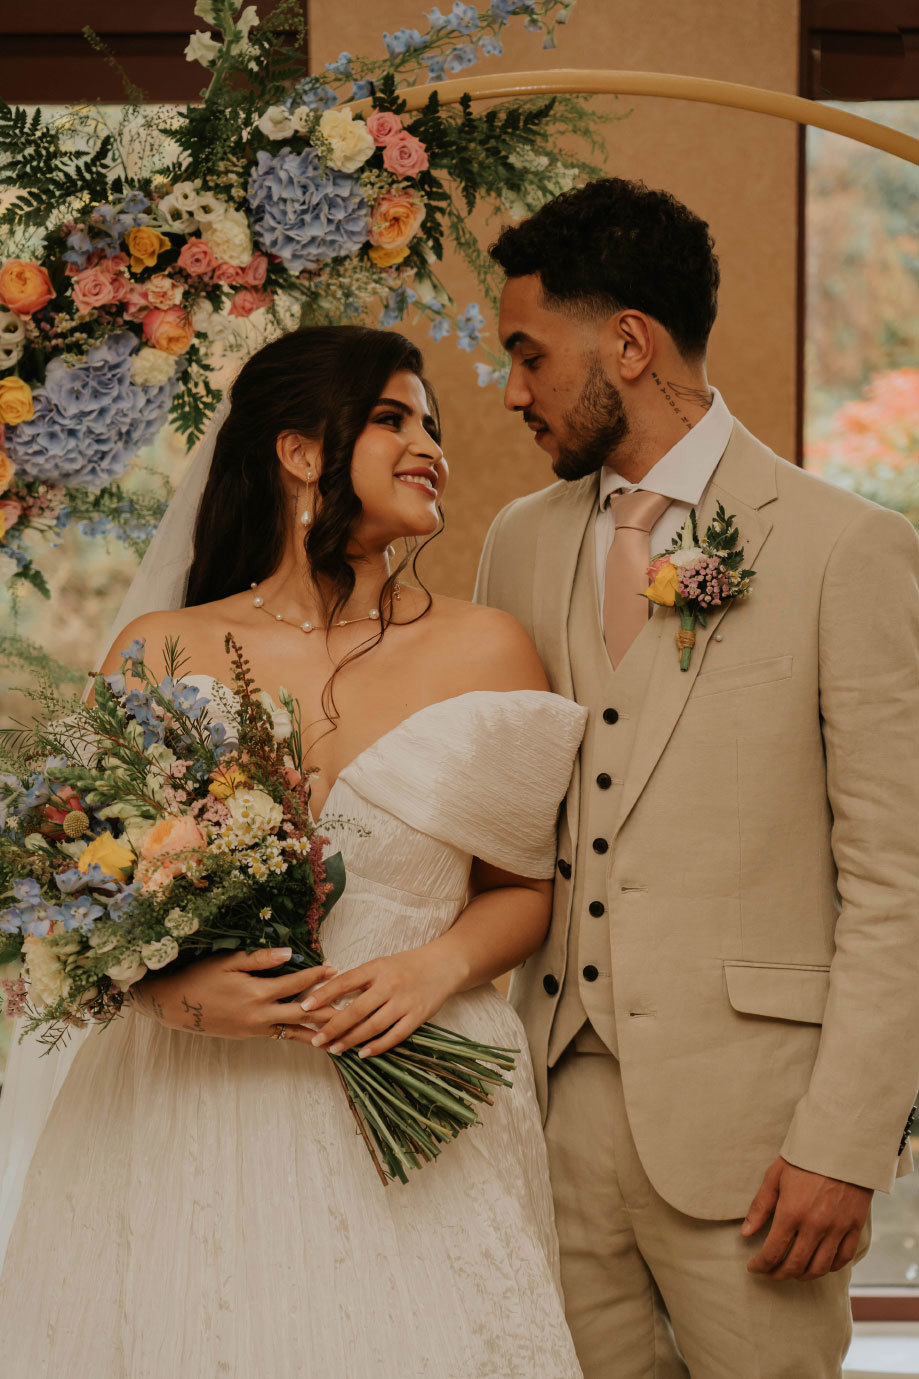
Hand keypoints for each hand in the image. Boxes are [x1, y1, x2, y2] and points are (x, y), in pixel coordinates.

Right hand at [132, 947, 337, 1040]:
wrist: (175, 1006)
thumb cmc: (200, 977)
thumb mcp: (228, 962)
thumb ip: (261, 959)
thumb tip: (290, 953)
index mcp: (257, 992)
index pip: (295, 983)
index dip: (316, 975)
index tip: (335, 967)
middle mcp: (260, 1014)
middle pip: (302, 1013)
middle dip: (328, 1010)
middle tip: (353, 1009)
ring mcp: (256, 1028)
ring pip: (294, 1030)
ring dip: (318, 1030)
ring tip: (342, 1033)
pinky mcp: (250, 1035)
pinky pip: (280, 1036)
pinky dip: (298, 1036)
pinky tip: (314, 1039)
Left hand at [287, 944, 458, 1057]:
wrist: (444, 965)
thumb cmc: (406, 965)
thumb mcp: (381, 964)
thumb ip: (359, 979)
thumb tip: (327, 993)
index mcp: (377, 968)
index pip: (345, 982)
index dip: (324, 994)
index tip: (304, 1006)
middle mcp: (390, 984)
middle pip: (357, 1010)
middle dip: (333, 1026)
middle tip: (316, 1039)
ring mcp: (405, 1001)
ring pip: (373, 1026)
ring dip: (352, 1040)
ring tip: (334, 1049)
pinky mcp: (418, 1016)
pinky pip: (395, 1035)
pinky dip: (378, 1046)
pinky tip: (363, 1053)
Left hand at [742, 1156, 871, 1279]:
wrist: (841, 1145)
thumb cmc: (804, 1158)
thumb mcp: (775, 1176)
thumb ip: (760, 1206)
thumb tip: (745, 1233)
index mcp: (792, 1212)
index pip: (773, 1252)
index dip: (761, 1265)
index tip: (753, 1268)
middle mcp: (815, 1226)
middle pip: (795, 1265)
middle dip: (778, 1274)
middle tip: (769, 1274)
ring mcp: (837, 1229)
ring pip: (819, 1268)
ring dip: (802, 1276)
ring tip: (791, 1272)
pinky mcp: (854, 1227)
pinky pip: (843, 1259)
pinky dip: (829, 1268)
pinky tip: (818, 1265)